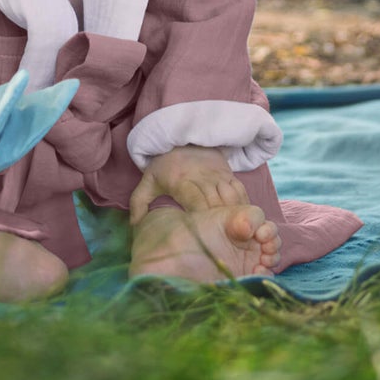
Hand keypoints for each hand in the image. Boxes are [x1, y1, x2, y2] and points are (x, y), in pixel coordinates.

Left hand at [129, 144, 248, 223]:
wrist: (184, 138)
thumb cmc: (165, 165)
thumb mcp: (147, 180)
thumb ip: (139, 202)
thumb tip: (136, 226)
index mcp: (181, 181)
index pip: (196, 200)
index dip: (203, 217)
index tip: (205, 235)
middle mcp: (202, 177)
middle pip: (216, 202)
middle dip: (221, 222)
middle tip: (224, 241)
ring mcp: (218, 175)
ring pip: (231, 197)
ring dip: (235, 216)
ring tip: (236, 235)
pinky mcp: (229, 175)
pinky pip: (240, 191)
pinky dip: (243, 206)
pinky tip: (243, 221)